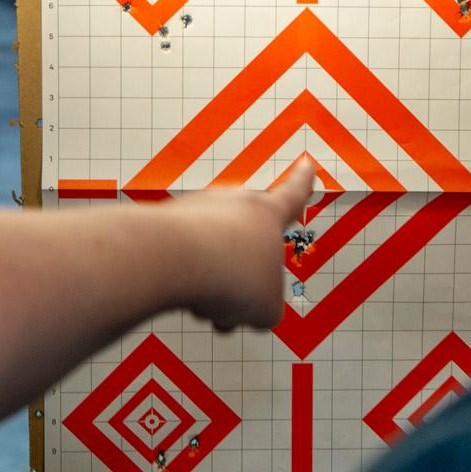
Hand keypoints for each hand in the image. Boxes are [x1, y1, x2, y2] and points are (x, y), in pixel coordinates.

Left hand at [165, 170, 313, 330]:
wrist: (171, 261)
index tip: (306, 164)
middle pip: (245, 246)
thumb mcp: (267, 306)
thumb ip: (266, 304)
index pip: (292, 195)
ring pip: (212, 258)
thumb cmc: (226, 276)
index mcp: (266, 215)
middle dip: (242, 279)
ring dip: (212, 286)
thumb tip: (247, 307)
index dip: (302, 182)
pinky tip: (182, 297)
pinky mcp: (165, 225)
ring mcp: (196, 212)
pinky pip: (182, 258)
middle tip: (238, 305)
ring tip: (208, 306)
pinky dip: (185, 281)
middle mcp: (231, 205)